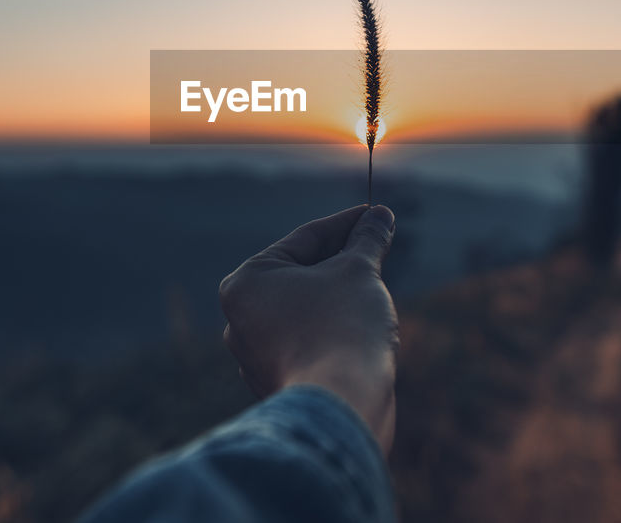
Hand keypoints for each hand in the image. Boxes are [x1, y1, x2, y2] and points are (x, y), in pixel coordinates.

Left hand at [219, 204, 397, 452]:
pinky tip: (362, 325)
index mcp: (246, 283)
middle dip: (342, 259)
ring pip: (305, 309)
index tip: (377, 214)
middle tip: (379, 243)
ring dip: (338, 294)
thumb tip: (380, 215)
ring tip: (374, 282)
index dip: (348, 223)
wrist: (343, 405)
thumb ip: (367, 239)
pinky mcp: (278, 383)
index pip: (304, 239)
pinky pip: (308, 341)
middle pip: (301, 274)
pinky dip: (333, 328)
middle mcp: (240, 320)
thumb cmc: (343, 328)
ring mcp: (256, 356)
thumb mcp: (359, 271)